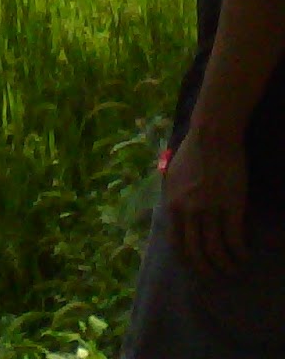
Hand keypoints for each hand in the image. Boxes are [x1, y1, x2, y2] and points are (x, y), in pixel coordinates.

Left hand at [164, 129, 249, 278]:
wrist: (212, 137)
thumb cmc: (192, 154)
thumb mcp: (172, 178)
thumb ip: (173, 198)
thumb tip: (175, 215)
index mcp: (171, 204)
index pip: (175, 242)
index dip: (186, 260)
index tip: (194, 269)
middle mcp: (187, 211)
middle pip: (195, 252)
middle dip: (205, 270)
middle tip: (215, 277)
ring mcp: (209, 210)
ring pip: (216, 250)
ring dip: (225, 265)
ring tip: (233, 269)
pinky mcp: (231, 207)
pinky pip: (234, 239)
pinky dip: (239, 252)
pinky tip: (244, 255)